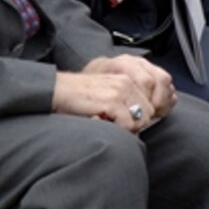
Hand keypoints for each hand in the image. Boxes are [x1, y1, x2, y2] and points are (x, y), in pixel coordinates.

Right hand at [52, 55, 176, 132]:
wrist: (59, 91)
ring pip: (140, 121)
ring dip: (126, 127)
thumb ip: (126, 102)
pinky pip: (128, 125)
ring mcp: (120, 91)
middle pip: (148, 114)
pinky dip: (117, 130)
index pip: (149, 106)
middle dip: (134, 124)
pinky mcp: (112, 101)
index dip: (137, 119)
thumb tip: (141, 121)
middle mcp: (126, 82)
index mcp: (126, 78)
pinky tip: (102, 121)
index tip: (119, 120)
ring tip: (107, 121)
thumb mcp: (108, 94)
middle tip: (113, 123)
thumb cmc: (81, 98)